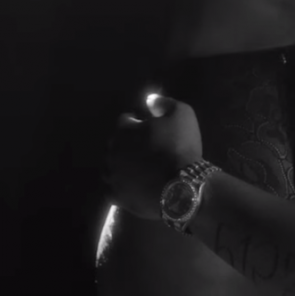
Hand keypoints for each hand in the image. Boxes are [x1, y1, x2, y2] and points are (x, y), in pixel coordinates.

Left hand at [104, 94, 202, 219]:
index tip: (151, 130)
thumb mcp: (182, 115)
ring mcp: (112, 176)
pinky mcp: (117, 197)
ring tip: (139, 172)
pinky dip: (121, 188)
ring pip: (111, 168)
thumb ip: (164, 103)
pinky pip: (113, 191)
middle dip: (128, 146)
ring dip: (122, 167)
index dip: (138, 124)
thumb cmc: (181, 148)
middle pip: (116, 145)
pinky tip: (134, 189)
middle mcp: (112, 152)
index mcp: (124, 130)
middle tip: (147, 152)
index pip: (125, 121)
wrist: (183, 186)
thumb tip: (149, 99)